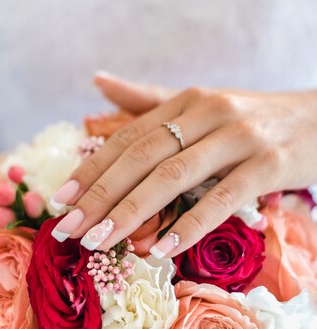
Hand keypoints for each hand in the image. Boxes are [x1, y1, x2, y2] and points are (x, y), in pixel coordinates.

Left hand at [50, 74, 316, 257]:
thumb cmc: (253, 118)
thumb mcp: (201, 102)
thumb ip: (148, 98)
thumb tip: (98, 81)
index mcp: (186, 101)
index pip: (127, 138)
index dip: (90, 169)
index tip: (60, 200)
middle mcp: (207, 113)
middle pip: (141, 156)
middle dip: (99, 195)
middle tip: (66, 229)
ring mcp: (239, 137)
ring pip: (174, 176)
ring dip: (132, 211)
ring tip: (99, 241)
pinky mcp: (269, 163)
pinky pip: (223, 196)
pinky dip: (191, 223)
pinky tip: (163, 248)